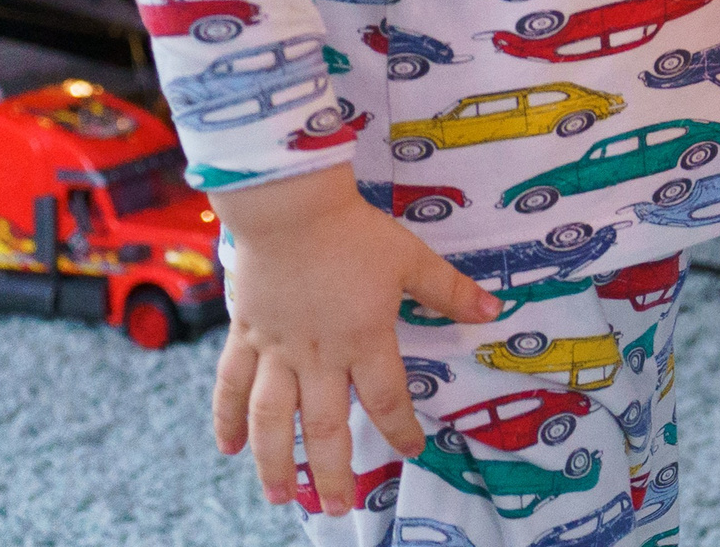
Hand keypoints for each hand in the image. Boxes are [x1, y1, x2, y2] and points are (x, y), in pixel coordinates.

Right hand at [209, 166, 502, 516]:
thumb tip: (494, 310)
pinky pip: (230, 384)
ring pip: (271, 417)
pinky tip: (227, 448)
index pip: (385, 398)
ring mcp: (276, 348)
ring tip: (281, 495)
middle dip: (332, 471)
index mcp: (363, 339)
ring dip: (274, 460)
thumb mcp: (412, 258)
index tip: (412, 450)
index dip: (400, 428)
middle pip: (323, 425)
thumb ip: (449, 290)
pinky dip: (225, 418)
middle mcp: (317, 355)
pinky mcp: (245, 335)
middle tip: (336, 509)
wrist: (290, 208)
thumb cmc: (354, 232)